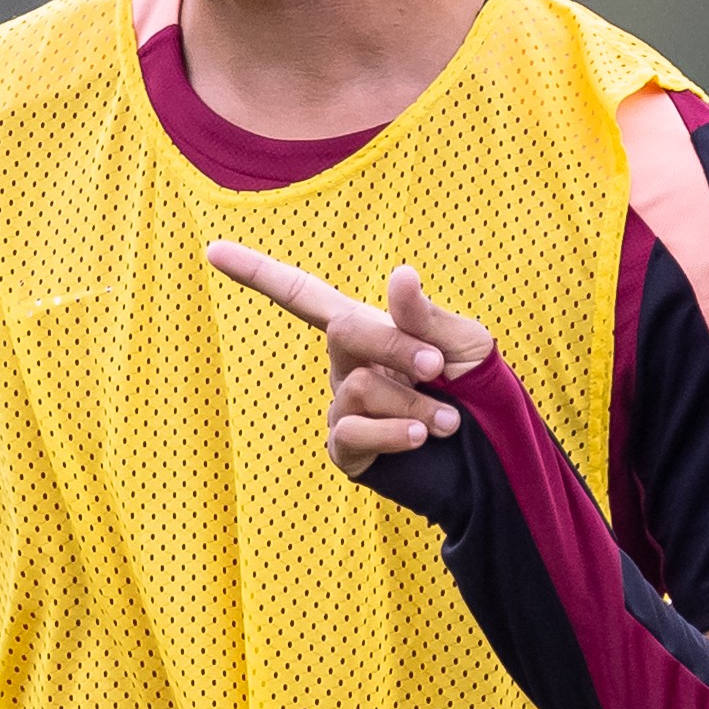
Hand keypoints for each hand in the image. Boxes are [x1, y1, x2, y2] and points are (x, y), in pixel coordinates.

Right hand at [204, 246, 494, 477]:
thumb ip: (425, 316)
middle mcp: (346, 365)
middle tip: (440, 369)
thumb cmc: (482, 392)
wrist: (497, 458)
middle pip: (341, 332)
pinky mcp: (349, 452)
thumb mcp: (465, 342)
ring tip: (447, 420)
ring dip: (411, 401)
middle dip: (396, 347)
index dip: (256, 272)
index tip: (211, 250)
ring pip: (355, 387)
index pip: (301, 294)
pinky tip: (421, 437)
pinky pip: (352, 431)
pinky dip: (393, 431)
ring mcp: (344, 409)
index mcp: (367, 328)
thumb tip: (399, 273)